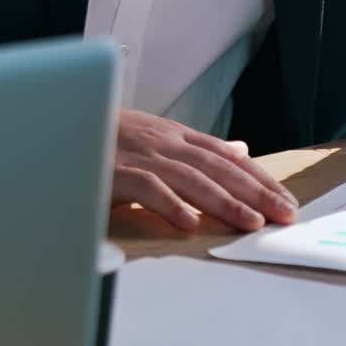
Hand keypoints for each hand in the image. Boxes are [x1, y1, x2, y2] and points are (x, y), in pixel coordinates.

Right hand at [111, 108, 298, 232]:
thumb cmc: (106, 137)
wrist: (59, 122)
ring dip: (223, 200)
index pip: (226, 154)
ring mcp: (139, 154)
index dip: (259, 177)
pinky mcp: (113, 170)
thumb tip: (240, 148)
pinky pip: (146, 188)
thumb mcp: (155, 136)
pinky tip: (188, 223)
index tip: (286, 200)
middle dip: (254, 190)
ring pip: (189, 176)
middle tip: (284, 214)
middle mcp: (162, 141)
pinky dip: (168, 204)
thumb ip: (196, 146)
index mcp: (173, 134)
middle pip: (217, 165)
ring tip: (250, 222)